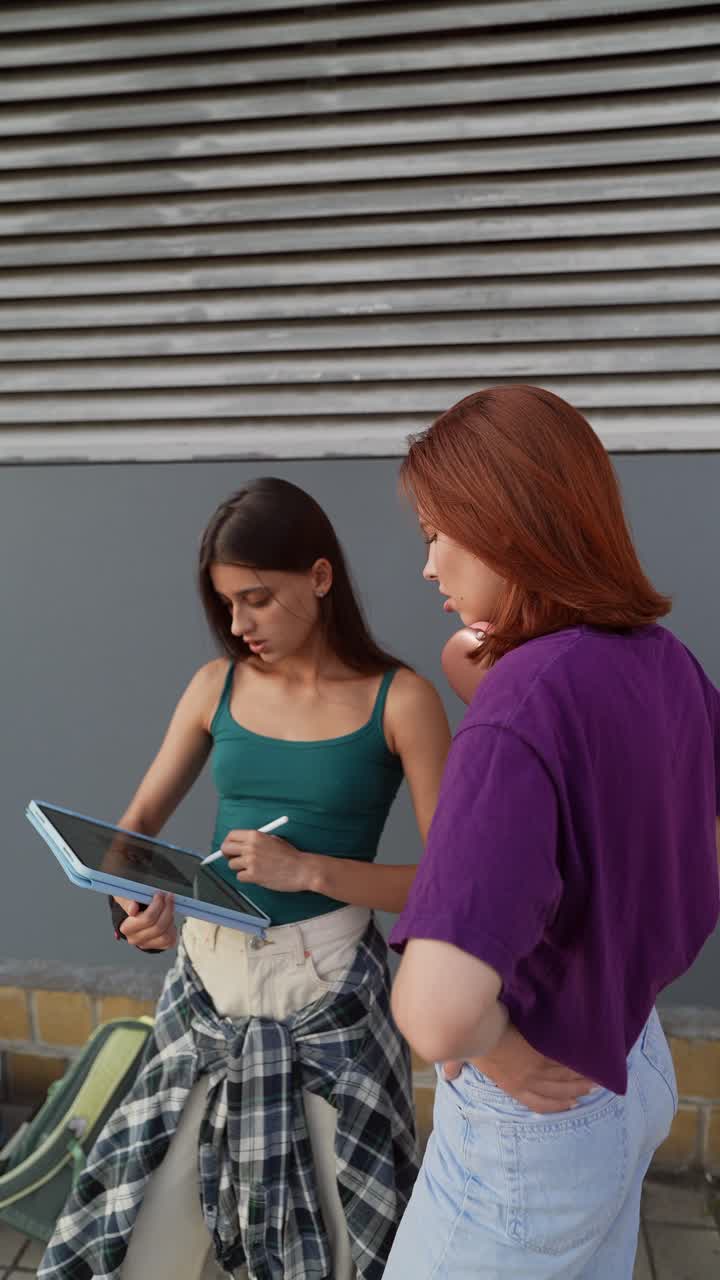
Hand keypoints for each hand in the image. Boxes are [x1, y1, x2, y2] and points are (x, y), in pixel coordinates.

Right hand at [113, 892, 176, 950]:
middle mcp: (136, 938)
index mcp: (127, 927)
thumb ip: (129, 901)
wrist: (137, 917)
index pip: (147, 919)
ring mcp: (147, 944)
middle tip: (168, 896)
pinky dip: (172, 927)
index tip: (159, 894)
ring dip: (170, 918)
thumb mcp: (128, 899)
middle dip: (167, 908)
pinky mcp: (159, 946)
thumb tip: (133, 908)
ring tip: (168, 906)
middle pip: (158, 926)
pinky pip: (170, 939)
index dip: (156, 905)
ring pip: (165, 935)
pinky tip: (169, 917)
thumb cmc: (134, 906)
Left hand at [221, 829, 310, 892]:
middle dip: (227, 855)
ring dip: (240, 868)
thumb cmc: (290, 855)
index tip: (231, 848)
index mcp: (255, 835)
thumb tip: (241, 845)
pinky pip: (239, 877)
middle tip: (234, 859)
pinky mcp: (253, 875)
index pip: (231, 835)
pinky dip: (246, 878)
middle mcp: (250, 846)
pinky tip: (257, 876)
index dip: (229, 842)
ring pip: (232, 865)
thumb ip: (257, 841)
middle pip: (226, 849)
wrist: (301, 869)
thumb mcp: (273, 840)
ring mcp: (251, 861)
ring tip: (253, 868)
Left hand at [442, 1024, 596, 1113]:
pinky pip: (567, 1058)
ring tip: (598, 1075)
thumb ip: (456, 1064)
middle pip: (558, 1091)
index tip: (570, 1105)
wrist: (475, 1021)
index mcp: (510, 1083)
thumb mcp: (462, 1053)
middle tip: (591, 1089)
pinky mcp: (543, 1048)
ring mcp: (537, 1064)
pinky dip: (581, 1060)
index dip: (555, 1105)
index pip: (537, 1102)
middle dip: (576, 1091)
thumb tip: (447, 1075)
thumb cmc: (467, 1037)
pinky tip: (592, 1057)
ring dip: (582, 1077)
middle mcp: (527, 1078)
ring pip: (566, 1075)